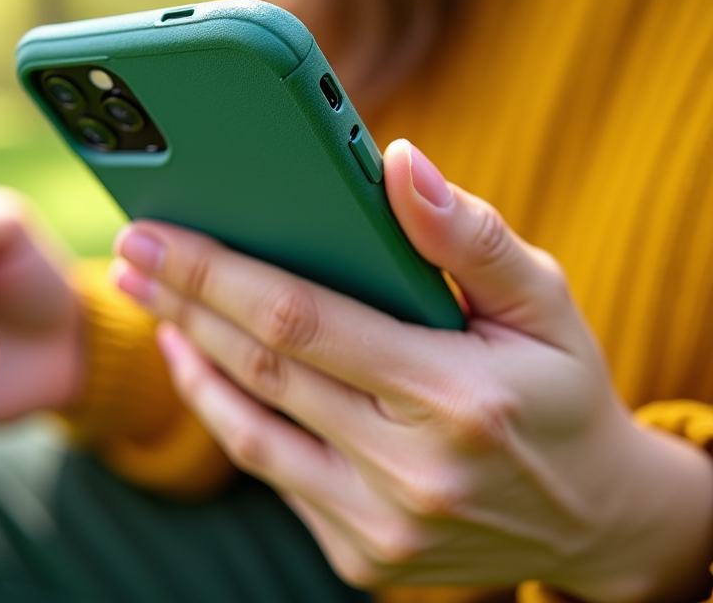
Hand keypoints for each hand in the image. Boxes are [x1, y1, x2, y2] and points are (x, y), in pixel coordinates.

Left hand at [112, 139, 712, 602]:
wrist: (591, 518)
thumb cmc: (561, 390)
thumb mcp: (545, 301)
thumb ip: (469, 235)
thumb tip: (399, 163)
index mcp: (455, 395)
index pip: (301, 321)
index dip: (215, 274)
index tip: (155, 235)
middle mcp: (410, 473)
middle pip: (259, 371)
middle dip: (180, 305)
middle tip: (129, 257)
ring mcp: (379, 526)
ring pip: (247, 432)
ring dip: (189, 362)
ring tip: (151, 308)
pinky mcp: (360, 557)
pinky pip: (271, 474)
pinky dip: (229, 415)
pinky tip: (206, 369)